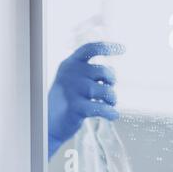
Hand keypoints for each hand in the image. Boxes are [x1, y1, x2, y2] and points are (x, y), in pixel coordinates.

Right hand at [48, 42, 124, 157]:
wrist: (49, 124)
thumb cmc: (68, 99)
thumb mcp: (75, 80)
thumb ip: (92, 72)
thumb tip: (112, 71)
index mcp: (70, 64)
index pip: (90, 49)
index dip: (108, 47)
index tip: (123, 48)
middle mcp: (70, 74)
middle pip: (104, 71)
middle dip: (112, 81)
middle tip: (109, 90)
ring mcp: (72, 90)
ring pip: (106, 91)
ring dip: (112, 99)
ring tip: (109, 104)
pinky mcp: (76, 107)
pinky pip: (103, 108)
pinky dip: (111, 113)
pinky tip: (113, 115)